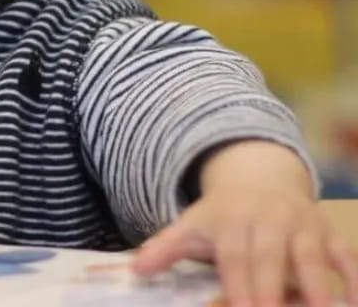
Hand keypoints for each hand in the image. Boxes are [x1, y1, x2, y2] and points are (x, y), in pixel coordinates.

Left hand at [131, 141, 357, 306]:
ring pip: (312, 256)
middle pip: (270, 258)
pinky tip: (353, 305)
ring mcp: (302, 225)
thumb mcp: (191, 226)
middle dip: (272, 290)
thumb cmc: (222, 216)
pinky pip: (346, 254)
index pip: (234, 257)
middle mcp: (268, 220)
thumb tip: (135, 268)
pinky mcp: (329, 232)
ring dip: (317, 287)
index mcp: (231, 221)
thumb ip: (165, 248)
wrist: (259, 178)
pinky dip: (354, 278)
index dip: (238, 285)